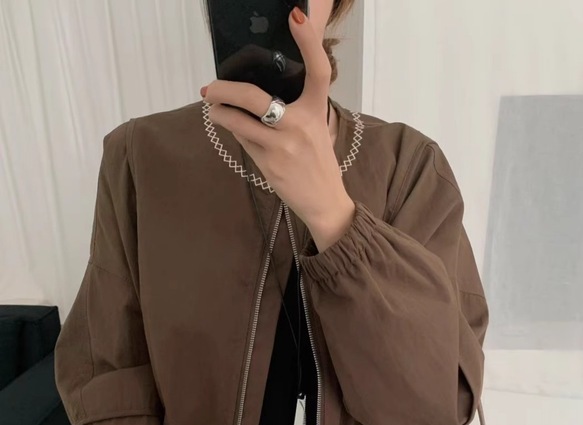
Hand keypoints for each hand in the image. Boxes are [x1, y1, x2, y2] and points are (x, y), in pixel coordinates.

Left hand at [201, 7, 354, 248]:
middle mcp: (301, 125)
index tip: (297, 15)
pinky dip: (234, 131)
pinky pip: (244, 141)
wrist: (325, 202)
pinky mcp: (270, 165)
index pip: (319, 69)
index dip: (309, 40)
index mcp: (317, 110)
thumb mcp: (317, 129)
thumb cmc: (318, 163)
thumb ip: (296, 109)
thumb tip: (258, 93)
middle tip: (210, 88)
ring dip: (220, 113)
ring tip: (213, 109)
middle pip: (255, 97)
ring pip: (240, 121)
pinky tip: (231, 128)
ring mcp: (283, 146)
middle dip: (225, 89)